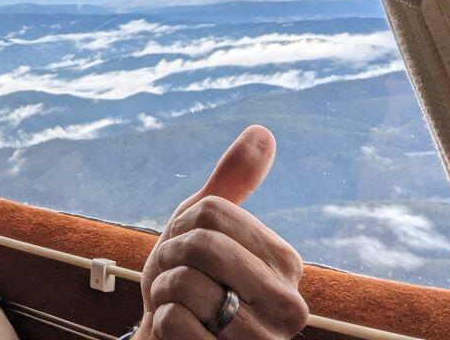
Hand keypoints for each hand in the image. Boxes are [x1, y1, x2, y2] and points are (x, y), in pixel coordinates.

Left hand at [136, 125, 307, 339]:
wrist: (174, 339)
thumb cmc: (193, 280)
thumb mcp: (205, 226)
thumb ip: (234, 181)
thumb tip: (263, 131)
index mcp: (286, 264)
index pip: (212, 212)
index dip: (183, 227)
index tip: (188, 253)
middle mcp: (288, 306)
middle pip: (202, 245)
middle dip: (170, 258)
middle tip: (176, 280)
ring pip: (184, 286)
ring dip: (165, 294)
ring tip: (183, 310)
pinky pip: (172, 323)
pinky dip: (162, 324)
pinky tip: (182, 335)